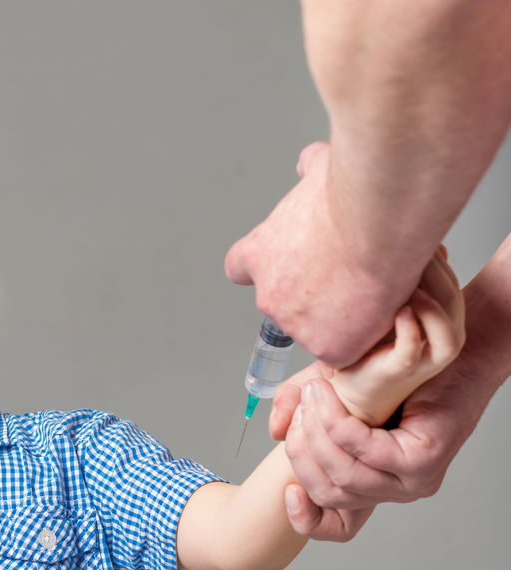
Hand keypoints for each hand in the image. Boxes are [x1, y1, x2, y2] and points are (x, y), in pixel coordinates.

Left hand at [224, 141, 423, 367]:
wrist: (376, 226)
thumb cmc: (348, 194)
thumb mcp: (320, 167)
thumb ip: (309, 167)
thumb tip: (309, 161)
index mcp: (257, 254)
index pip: (242, 268)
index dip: (265, 266)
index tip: (285, 265)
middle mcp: (269, 295)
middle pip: (286, 304)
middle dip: (314, 294)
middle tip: (351, 276)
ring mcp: (297, 325)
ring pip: (320, 328)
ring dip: (343, 316)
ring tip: (374, 289)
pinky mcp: (331, 348)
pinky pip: (349, 349)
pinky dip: (367, 336)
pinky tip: (385, 313)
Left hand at [328, 247, 465, 424]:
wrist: (352, 388)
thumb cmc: (370, 347)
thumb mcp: (386, 308)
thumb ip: (400, 283)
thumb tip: (402, 246)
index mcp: (440, 321)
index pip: (450, 284)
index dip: (437, 262)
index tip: (415, 240)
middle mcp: (441, 339)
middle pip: (452, 299)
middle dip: (435, 273)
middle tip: (411, 251)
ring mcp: (425, 357)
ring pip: (446, 327)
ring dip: (431, 299)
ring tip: (410, 279)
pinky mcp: (402, 369)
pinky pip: (414, 348)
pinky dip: (411, 327)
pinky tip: (401, 309)